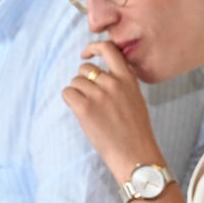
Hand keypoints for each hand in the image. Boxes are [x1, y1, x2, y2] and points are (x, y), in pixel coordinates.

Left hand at [60, 41, 163, 179]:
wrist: (135, 154)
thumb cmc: (136, 131)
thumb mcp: (136, 98)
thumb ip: (121, 82)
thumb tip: (100, 74)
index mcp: (128, 78)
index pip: (109, 48)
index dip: (93, 48)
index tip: (86, 54)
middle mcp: (113, 82)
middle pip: (85, 68)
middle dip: (83, 80)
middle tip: (90, 98)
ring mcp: (98, 95)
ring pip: (74, 82)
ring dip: (77, 93)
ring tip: (89, 110)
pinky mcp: (85, 108)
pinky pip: (67, 93)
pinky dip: (70, 101)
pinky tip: (80, 112)